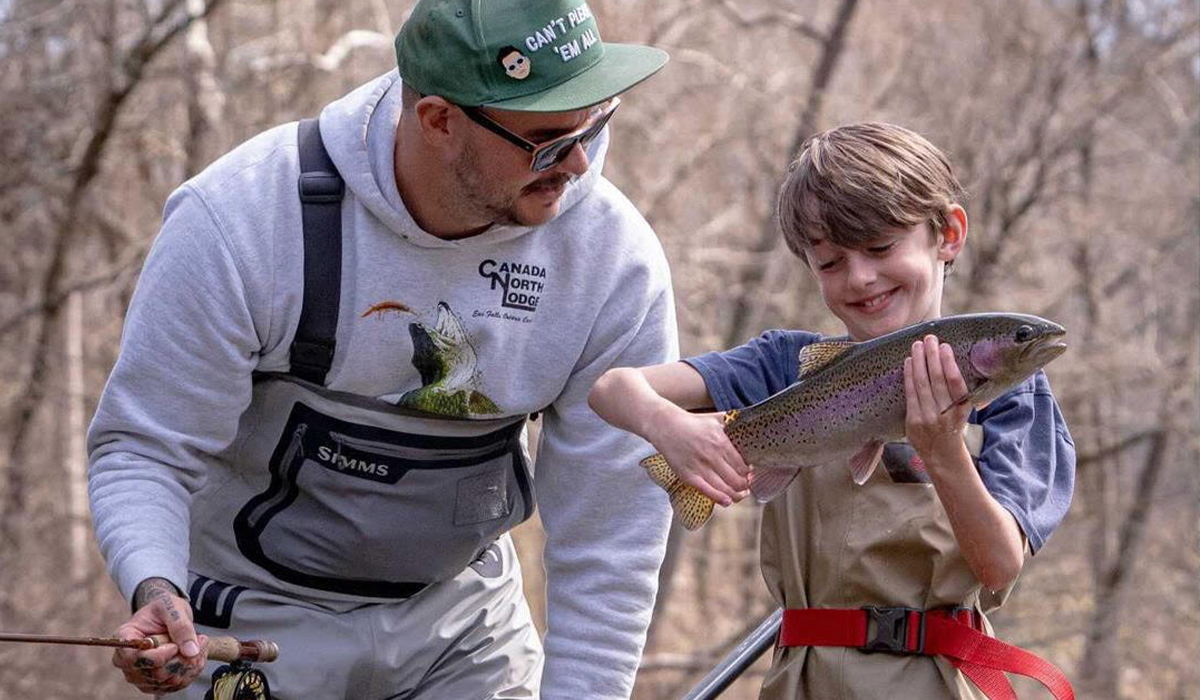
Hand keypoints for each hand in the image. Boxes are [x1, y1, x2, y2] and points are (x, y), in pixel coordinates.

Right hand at [113, 578, 207, 693]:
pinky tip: (197, 656)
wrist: (168, 616)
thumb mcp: (173, 607)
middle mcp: (127, 660)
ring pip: (167, 682)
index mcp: (125, 637)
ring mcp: (140, 674)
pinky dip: (191, 672)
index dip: (157, 657)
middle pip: (153, 674)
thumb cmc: (166, 608)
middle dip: (181, 660)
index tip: (174, 646)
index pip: (132, 658)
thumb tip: (191, 651)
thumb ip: (181, 626)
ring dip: (190, 665)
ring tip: (199, 644)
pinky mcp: (154, 682)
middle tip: (199, 640)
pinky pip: (175, 686)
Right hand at [648, 408, 751, 505]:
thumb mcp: (716, 418)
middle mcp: (712, 456)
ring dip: (737, 495)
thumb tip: (751, 424)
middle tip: (746, 485)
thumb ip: (734, 421)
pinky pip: (707, 491)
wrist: (667, 426)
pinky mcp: (688, 476)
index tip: (750, 474)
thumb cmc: (693, 423)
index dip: (749, 473)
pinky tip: (727, 501)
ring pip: (725, 489)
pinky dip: (720, 498)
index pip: (743, 466)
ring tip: (740, 495)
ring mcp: (700, 467)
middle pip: (737, 480)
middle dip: (745, 485)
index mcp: (721, 442)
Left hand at [903, 335, 971, 466]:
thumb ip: (958, 390)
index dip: (949, 363)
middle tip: (929, 338)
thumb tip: (948, 359)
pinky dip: (908, 376)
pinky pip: (910, 394)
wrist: (943, 454)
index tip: (944, 346)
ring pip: (921, 384)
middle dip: (932, 356)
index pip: (955, 382)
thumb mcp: (962, 410)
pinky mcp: (914, 422)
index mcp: (962, 409)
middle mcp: (946, 414)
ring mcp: (928, 419)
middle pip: (937, 379)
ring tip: (917, 345)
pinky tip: (908, 362)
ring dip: (918, 362)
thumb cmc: (952, 425)